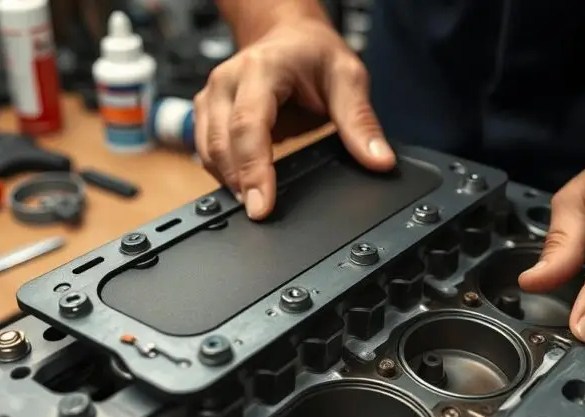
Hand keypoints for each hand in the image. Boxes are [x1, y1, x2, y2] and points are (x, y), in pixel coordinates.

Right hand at [194, 18, 396, 219]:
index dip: (253, 170)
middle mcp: (227, 81)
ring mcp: (211, 96)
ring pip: (208, 151)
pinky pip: (206, 151)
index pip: (248, 125)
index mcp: (261, 69)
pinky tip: (244, 187)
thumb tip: (379, 160)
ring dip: (229, 181)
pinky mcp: (207, 112)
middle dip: (240, 184)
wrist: (288, 36)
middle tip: (261, 213)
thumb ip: (361, 122)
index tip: (261, 206)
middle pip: (223, 143)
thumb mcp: (347, 78)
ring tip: (255, 202)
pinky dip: (223, 173)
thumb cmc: (313, 53)